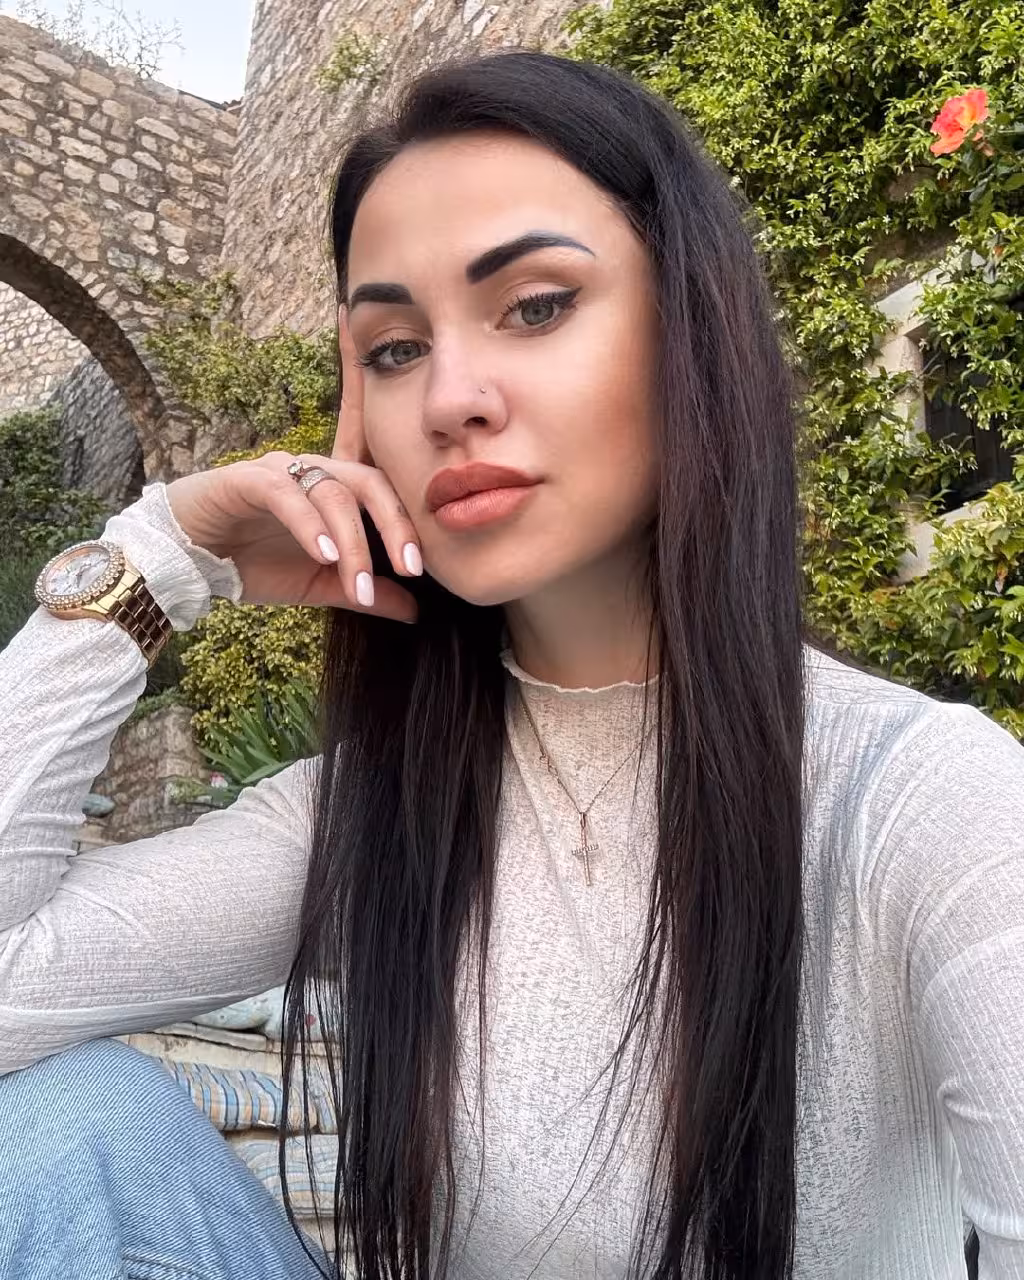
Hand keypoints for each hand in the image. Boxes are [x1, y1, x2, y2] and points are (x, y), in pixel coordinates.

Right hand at [164, 311, 419, 621]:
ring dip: (352, 543)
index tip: (437, 426)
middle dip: (396, 526)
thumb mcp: (319, 585)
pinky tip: (323, 555)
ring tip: (359, 585)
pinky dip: (309, 526)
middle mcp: (310, 469)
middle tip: (414, 568)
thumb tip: (414, 611)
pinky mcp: (248, 480)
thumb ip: (363, 592)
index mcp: (331, 488)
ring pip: (332, 493)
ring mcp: (280, 469)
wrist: (185, 564)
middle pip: (369, 482)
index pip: (375, 465)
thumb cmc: (252, 562)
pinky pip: (287, 496)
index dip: (413, 442)